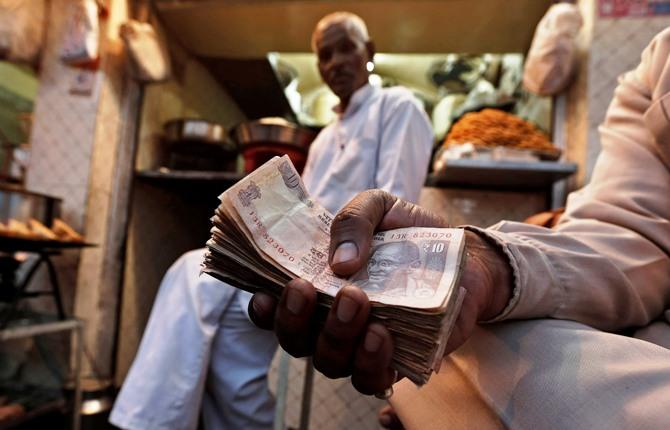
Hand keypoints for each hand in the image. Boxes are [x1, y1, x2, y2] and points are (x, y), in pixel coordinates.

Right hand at [249, 190, 512, 394]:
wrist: (464, 256)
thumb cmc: (409, 232)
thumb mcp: (378, 207)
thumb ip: (353, 220)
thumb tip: (341, 262)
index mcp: (316, 285)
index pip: (275, 307)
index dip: (263, 308)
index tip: (266, 293)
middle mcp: (329, 321)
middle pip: (296, 339)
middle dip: (299, 320)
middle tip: (317, 289)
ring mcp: (359, 345)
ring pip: (329, 362)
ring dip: (336, 337)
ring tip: (360, 303)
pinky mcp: (393, 361)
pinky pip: (372, 379)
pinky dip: (371, 363)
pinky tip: (382, 335)